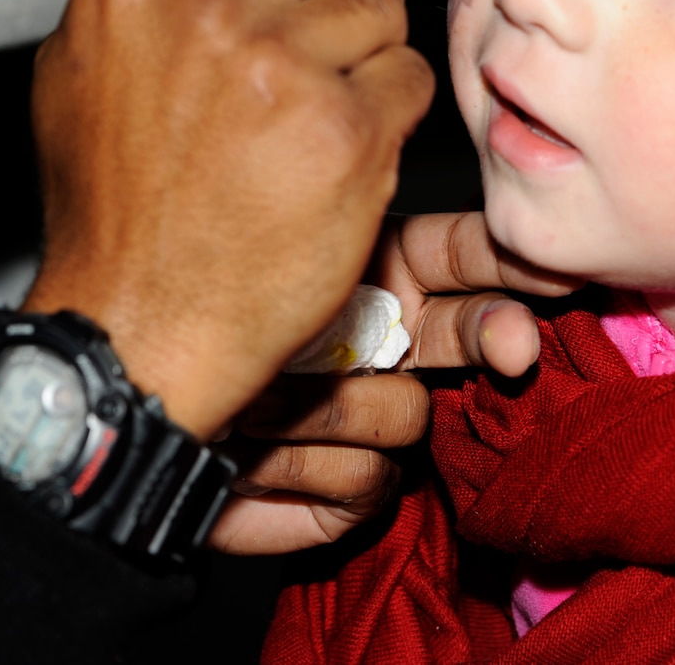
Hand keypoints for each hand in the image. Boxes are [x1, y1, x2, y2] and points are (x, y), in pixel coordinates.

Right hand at [24, 0, 434, 437]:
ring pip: (385, 6)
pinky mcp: (349, 131)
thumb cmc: (110, 209)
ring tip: (334, 100)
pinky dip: (392, 113)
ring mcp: (285, 65)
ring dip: (374, 48)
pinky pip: (410, 82)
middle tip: (357, 6)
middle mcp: (212, 4)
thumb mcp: (79, 67)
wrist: (137, 322)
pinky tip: (346, 150)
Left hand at [206, 214, 579, 553]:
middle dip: (491, 334)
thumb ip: (346, 224)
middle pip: (470, 334)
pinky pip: (362, 481)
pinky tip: (250, 453)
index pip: (461, 254)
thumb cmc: (187, 315)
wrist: (127, 421)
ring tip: (254, 395)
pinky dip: (296, 468)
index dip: (505, 264)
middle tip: (512, 344)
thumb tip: (406, 179)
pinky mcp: (351, 494)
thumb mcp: (274, 254)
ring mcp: (372, 421)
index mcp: (374, 273)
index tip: (546, 274)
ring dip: (320, 410)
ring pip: (403, 416)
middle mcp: (384, 345)